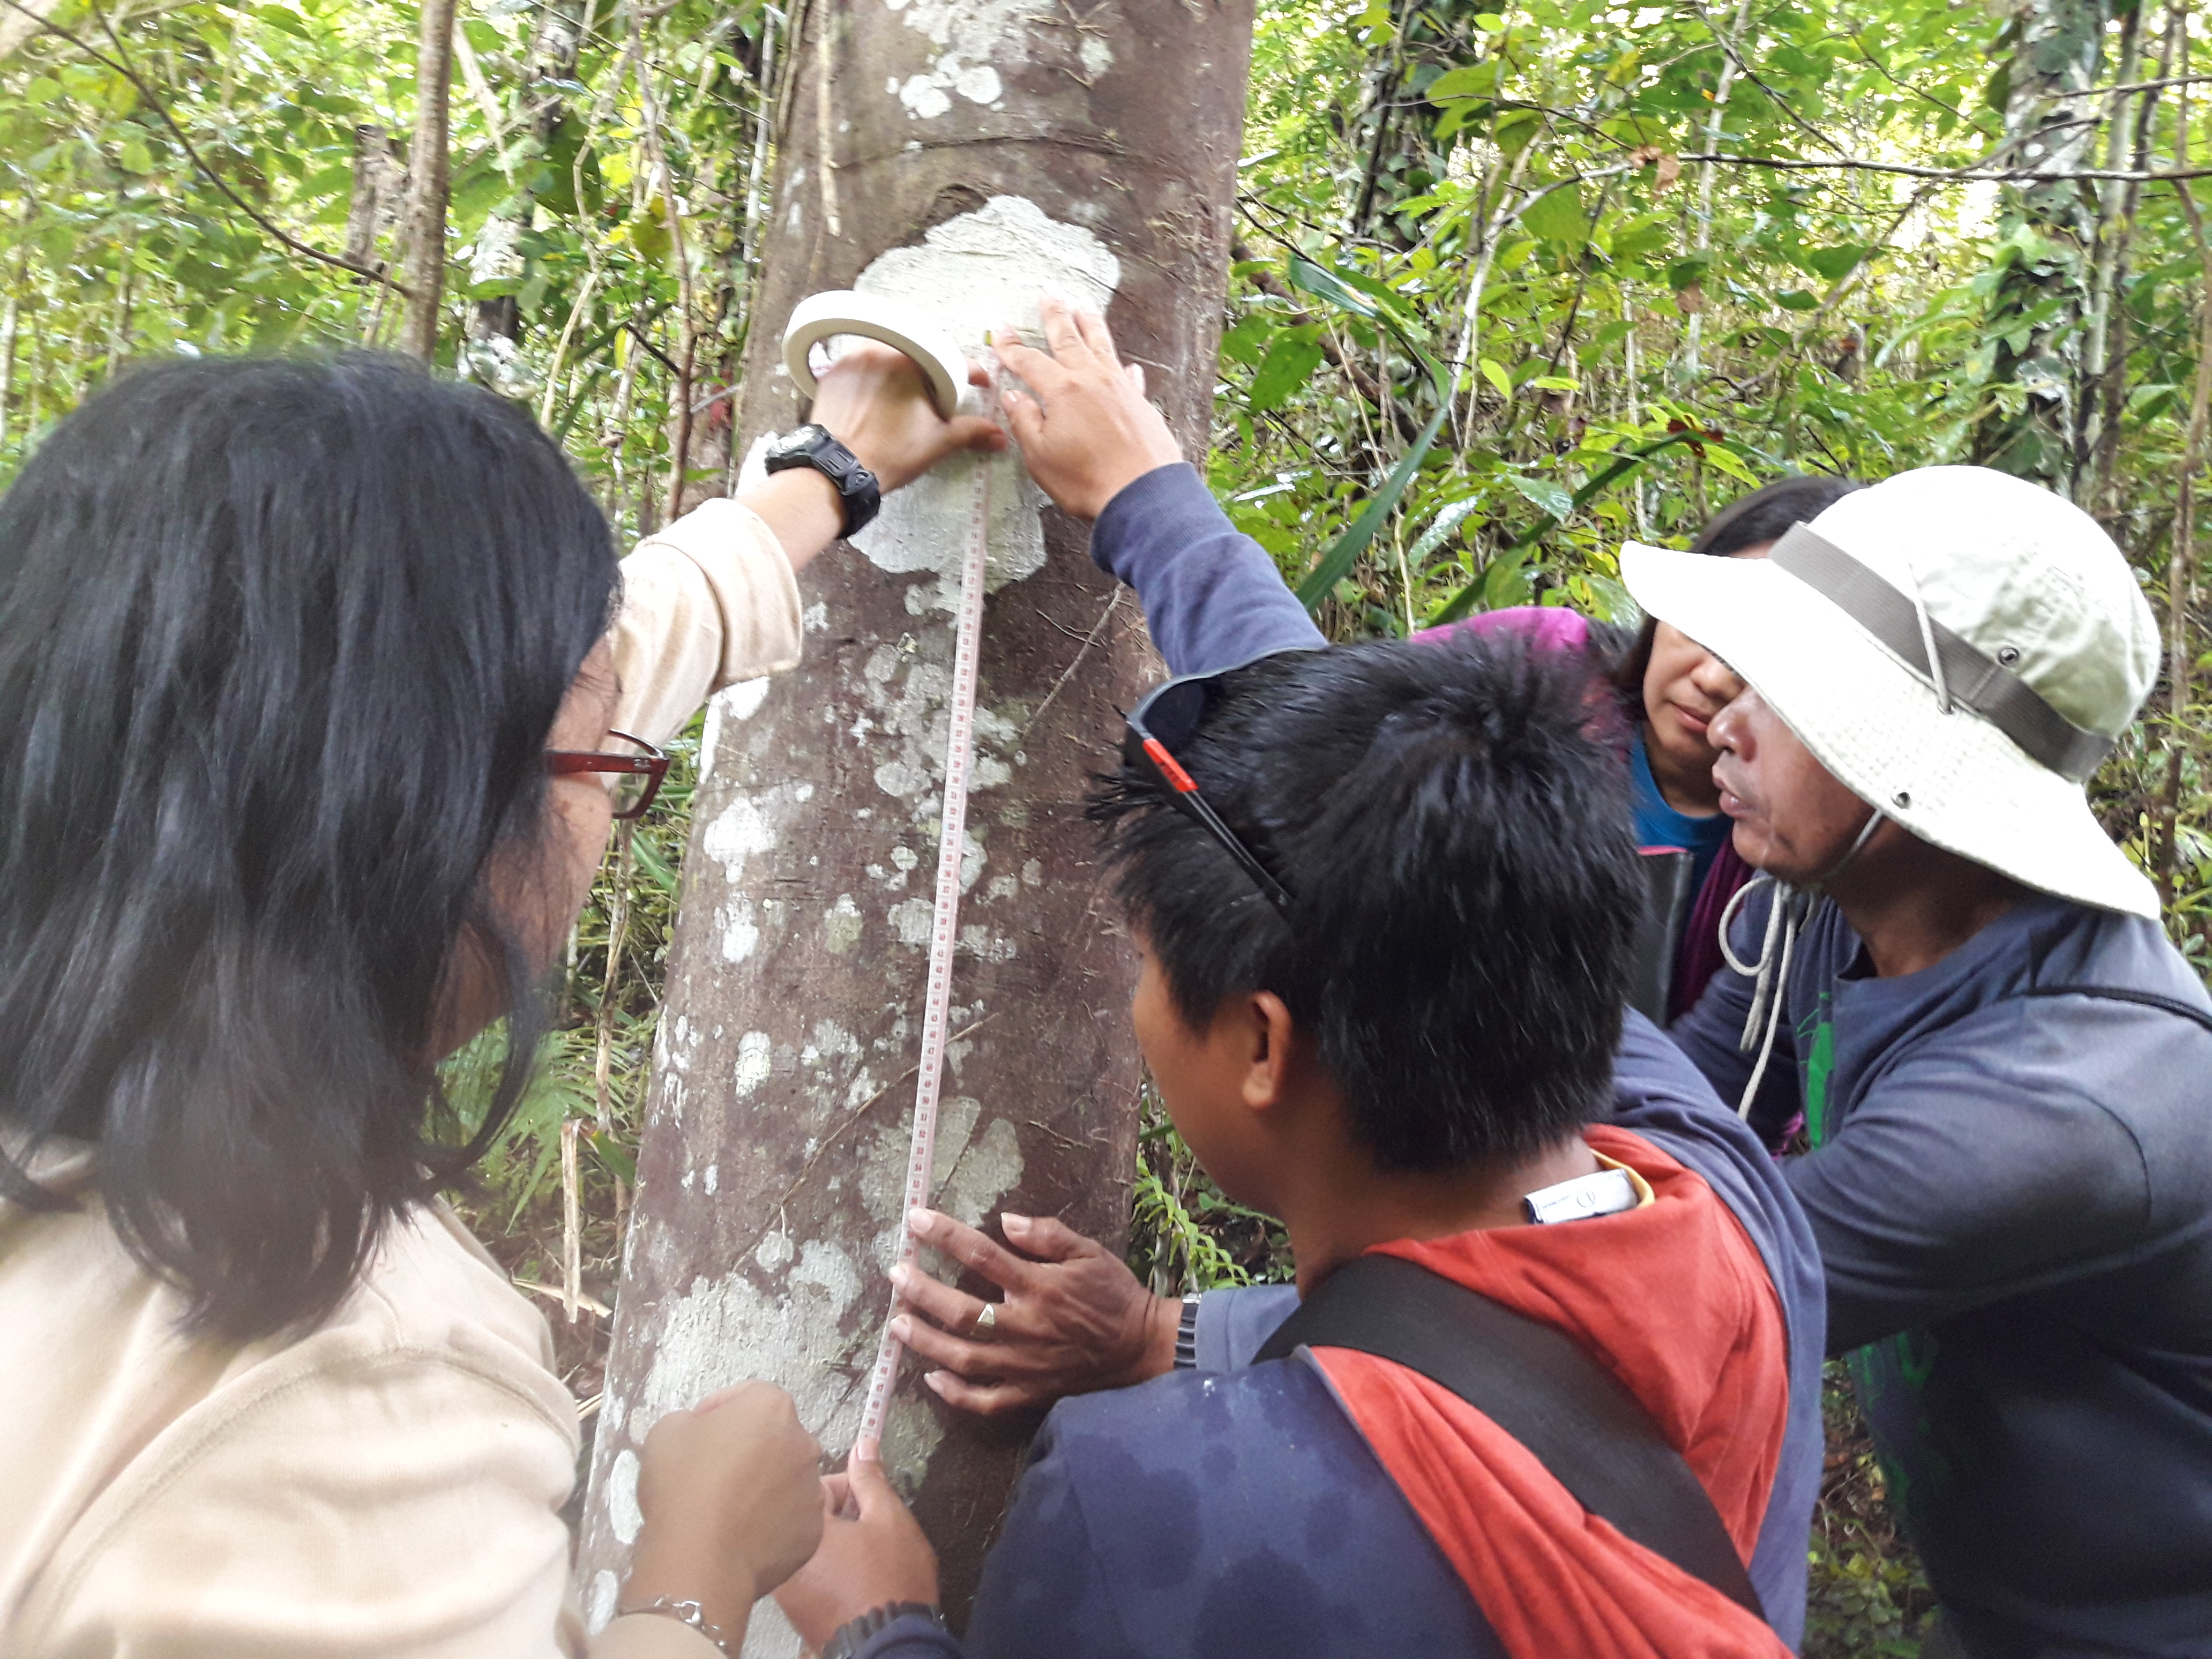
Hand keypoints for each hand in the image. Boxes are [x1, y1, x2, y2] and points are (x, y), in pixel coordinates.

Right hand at [623, 1382, 824, 1643]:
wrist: (700, 1560)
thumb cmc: (683, 1486)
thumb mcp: (667, 1433)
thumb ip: (690, 1420)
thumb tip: (702, 1432)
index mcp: (772, 1408)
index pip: (749, 1396)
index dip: (719, 1409)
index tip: (698, 1430)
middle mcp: (804, 1443)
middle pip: (774, 1437)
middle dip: (747, 1447)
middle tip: (713, 1470)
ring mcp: (812, 1490)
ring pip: (786, 1478)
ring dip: (763, 1484)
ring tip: (729, 1509)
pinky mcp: (812, 1532)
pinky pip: (790, 1518)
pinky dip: (772, 1522)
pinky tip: (743, 1535)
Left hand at [773, 1456, 939, 1651]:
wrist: (892, 1644)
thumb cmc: (891, 1583)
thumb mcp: (889, 1519)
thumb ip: (871, 1480)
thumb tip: (863, 1446)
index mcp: (805, 1529)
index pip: (817, 1487)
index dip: (850, 1489)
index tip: (870, 1499)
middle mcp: (787, 1560)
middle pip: (809, 1518)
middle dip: (841, 1518)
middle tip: (871, 1530)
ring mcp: (789, 1592)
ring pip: (811, 1550)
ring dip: (835, 1547)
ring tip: (865, 1558)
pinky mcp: (798, 1616)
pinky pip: (811, 1581)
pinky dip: (830, 1576)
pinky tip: (856, 1581)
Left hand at [808, 341, 1006, 492]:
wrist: (837, 470)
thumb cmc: (888, 454)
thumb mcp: (938, 441)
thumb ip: (971, 431)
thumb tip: (998, 434)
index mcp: (913, 360)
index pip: (953, 361)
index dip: (972, 375)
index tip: (980, 383)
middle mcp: (882, 349)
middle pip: (919, 355)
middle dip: (932, 374)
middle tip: (937, 396)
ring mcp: (853, 359)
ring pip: (888, 357)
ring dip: (900, 373)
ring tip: (904, 400)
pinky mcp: (833, 373)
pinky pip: (861, 367)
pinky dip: (873, 379)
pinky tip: (876, 401)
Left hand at [889, 1207, 1178, 1415]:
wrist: (1142, 1350)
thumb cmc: (1114, 1295)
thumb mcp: (1089, 1253)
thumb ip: (1048, 1235)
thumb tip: (1005, 1221)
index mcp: (1040, 1287)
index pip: (983, 1256)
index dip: (946, 1236)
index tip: (915, 1219)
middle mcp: (1026, 1328)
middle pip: (962, 1313)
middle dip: (923, 1293)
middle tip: (895, 1275)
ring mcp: (1024, 1366)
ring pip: (964, 1358)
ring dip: (926, 1341)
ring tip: (897, 1324)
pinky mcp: (1028, 1394)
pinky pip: (984, 1400)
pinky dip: (955, 1393)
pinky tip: (930, 1377)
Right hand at [993, 295, 1183, 519]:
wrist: (1142, 494)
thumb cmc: (1087, 479)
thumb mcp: (1041, 455)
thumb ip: (1025, 422)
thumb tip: (1014, 397)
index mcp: (1062, 390)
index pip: (1030, 361)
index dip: (1012, 348)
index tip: (1001, 333)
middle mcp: (1092, 380)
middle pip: (1069, 339)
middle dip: (1055, 316)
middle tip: (1048, 296)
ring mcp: (1120, 388)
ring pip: (1102, 346)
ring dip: (1090, 325)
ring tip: (1082, 309)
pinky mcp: (1142, 404)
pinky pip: (1130, 378)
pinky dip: (1124, 368)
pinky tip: (1127, 365)